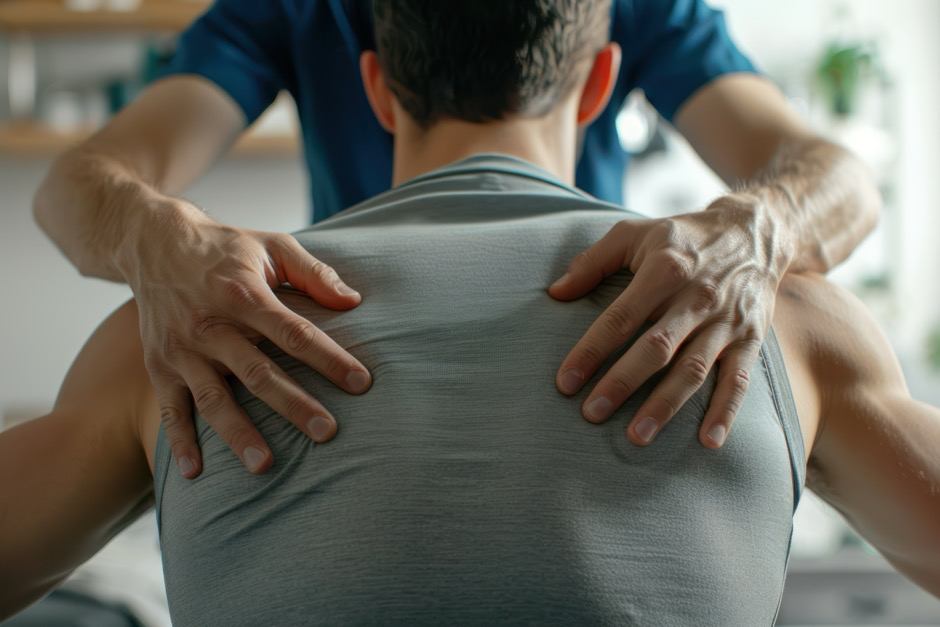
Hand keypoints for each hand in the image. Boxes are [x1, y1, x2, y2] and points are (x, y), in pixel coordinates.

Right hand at [121, 201, 370, 477]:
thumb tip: (354, 302)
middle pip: (257, 372)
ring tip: (265, 466)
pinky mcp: (159, 365)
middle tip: (327, 433)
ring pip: (213, 398)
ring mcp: (182, 348)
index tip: (362, 383)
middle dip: (293, 405)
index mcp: (243, 293)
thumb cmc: (226, 248)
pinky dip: (179, 441)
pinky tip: (195, 473)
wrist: (152, 242)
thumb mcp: (272, 246)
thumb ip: (314, 273)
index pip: (293, 332)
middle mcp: (210, 324)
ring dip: (238, 433)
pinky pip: (169, 408)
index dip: (328, 358)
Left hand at [549, 195, 793, 447]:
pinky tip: (708, 442)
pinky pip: (739, 379)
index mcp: (664, 270)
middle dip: (622, 383)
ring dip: (666, 406)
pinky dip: (726, 412)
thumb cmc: (682, 237)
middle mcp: (696, 297)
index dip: (591, 351)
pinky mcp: (750, 338)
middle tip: (592, 414)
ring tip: (638, 437)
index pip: (620, 317)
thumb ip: (593, 261)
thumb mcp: (635, 233)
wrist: (754, 233)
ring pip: (693, 369)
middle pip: (655, 348)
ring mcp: (725, 321)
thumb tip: (555, 292)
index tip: (565, 382)